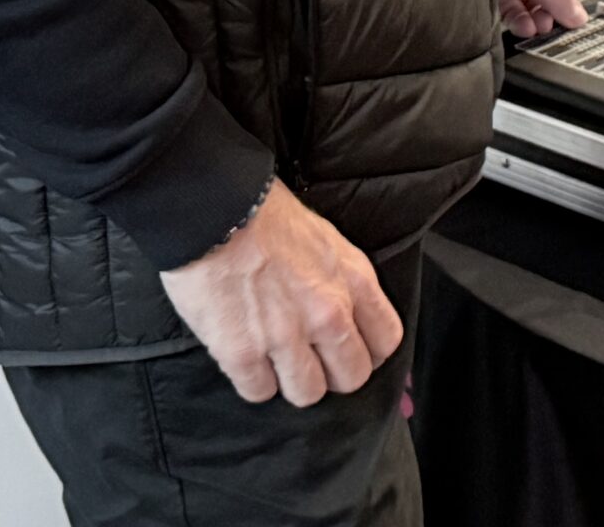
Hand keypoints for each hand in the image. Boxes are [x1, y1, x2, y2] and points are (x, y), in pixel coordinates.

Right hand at [160, 182, 400, 406]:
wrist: (217, 210)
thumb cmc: (268, 217)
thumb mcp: (327, 240)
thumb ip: (341, 280)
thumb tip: (344, 312)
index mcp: (354, 281)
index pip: (386, 341)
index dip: (369, 352)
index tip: (350, 351)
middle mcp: (328, 314)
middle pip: (352, 377)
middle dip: (333, 376)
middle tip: (312, 363)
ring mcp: (286, 337)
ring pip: (307, 393)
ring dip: (291, 383)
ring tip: (275, 363)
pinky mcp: (242, 353)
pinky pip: (259, 393)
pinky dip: (253, 383)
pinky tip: (246, 360)